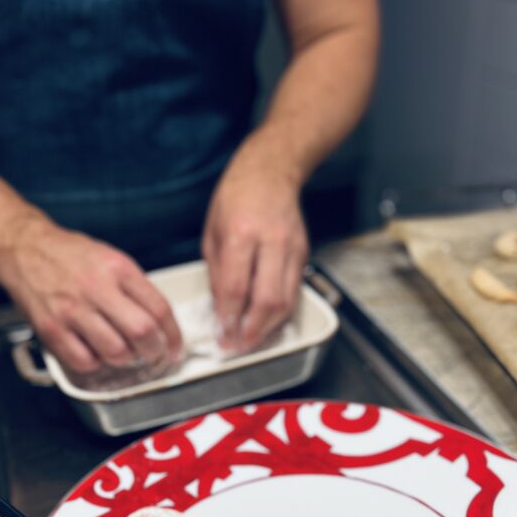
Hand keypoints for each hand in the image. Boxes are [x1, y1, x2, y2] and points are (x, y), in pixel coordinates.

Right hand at [0, 215, 181, 377]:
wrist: (24, 247)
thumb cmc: (69, 255)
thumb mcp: (111, 258)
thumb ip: (135, 288)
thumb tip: (160, 323)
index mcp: (118, 269)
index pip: (159, 309)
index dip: (174, 336)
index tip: (175, 348)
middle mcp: (97, 288)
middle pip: (142, 332)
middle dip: (155, 352)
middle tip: (154, 356)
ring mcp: (72, 310)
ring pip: (116, 351)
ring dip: (125, 359)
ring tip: (123, 352)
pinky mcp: (51, 328)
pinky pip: (84, 361)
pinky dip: (95, 364)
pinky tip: (95, 352)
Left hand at [202, 144, 308, 351]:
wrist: (271, 170)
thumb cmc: (236, 197)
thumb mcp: (212, 233)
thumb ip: (218, 273)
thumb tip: (221, 309)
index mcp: (242, 234)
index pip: (237, 289)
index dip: (229, 319)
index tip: (221, 335)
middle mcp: (271, 242)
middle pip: (267, 301)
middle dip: (252, 331)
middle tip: (237, 346)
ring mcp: (292, 248)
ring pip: (286, 301)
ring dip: (268, 327)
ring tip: (251, 339)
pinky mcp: (303, 254)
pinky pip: (293, 291)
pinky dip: (279, 311)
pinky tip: (266, 320)